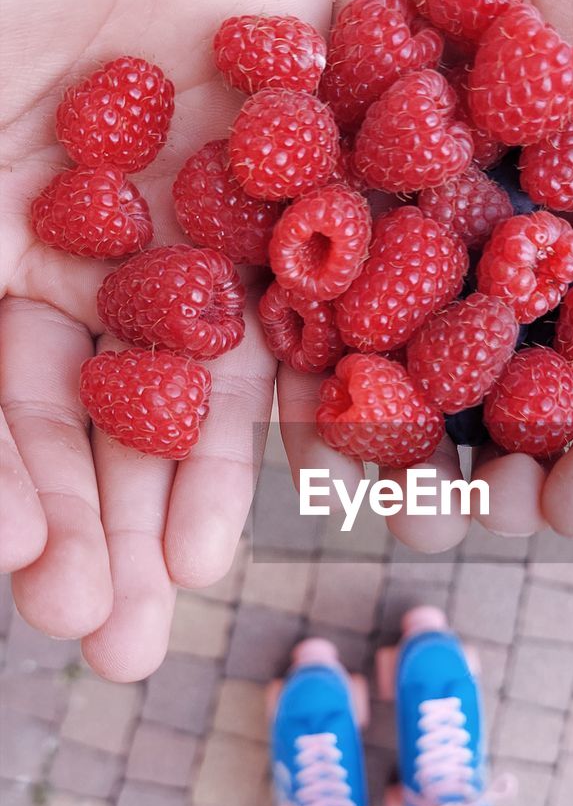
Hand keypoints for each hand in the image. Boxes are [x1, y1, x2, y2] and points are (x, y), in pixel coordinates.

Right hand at [0, 0, 335, 678]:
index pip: (1, 395)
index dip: (14, 492)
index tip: (35, 586)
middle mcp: (87, 235)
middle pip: (96, 407)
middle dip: (99, 523)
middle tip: (114, 642)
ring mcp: (192, 206)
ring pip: (196, 372)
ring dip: (188, 485)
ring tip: (186, 586)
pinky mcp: (297, 162)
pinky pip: (308, 287)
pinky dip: (296, 378)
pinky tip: (293, 464)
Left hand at [280, 0, 572, 550]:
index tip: (559, 513)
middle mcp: (522, 231)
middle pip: (495, 379)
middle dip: (465, 459)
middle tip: (431, 521)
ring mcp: (426, 192)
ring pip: (396, 334)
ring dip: (371, 417)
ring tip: (347, 489)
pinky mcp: (338, 138)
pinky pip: (312, 241)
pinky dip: (296, 312)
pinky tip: (280, 380)